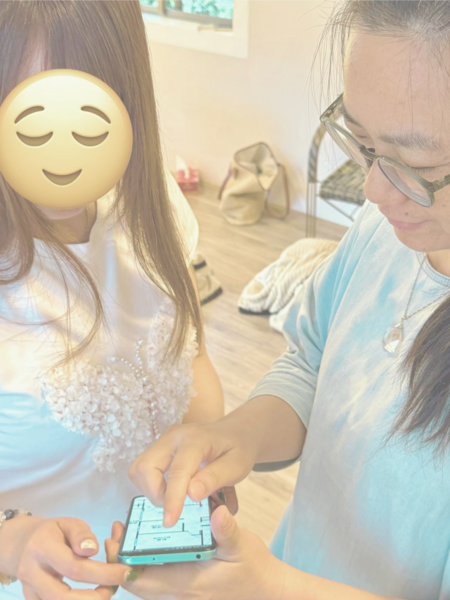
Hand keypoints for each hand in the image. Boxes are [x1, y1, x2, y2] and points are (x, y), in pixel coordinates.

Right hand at [0, 514, 138, 599]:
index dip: (103, 573)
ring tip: (104, 593)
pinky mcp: (31, 599)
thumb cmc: (53, 531)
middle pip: (64, 597)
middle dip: (95, 598)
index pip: (75, 567)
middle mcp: (32, 572)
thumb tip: (92, 550)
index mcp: (43, 547)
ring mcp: (29, 590)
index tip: (125, 572)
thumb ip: (81, 535)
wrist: (22, 544)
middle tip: (113, 589)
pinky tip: (90, 596)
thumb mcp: (67, 523)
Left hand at [105, 505, 284, 599]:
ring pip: (144, 585)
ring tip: (127, 535)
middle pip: (136, 584)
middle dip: (120, 561)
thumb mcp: (242, 545)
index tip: (116, 537)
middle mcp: (179, 593)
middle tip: (116, 531)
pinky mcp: (186, 591)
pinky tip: (148, 546)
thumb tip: (216, 512)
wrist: (266, 590)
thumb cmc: (252, 568)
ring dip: (131, 563)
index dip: (122, 562)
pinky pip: (155, 583)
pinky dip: (144, 567)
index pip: (142, 578)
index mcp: (186, 582)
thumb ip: (227, 531)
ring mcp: (182, 595)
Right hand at [128, 418, 258, 526]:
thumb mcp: (237, 466)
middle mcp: (174, 436)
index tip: (169, 522)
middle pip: (146, 467)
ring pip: (139, 469)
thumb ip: (214, 478)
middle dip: (155, 494)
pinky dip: (152, 485)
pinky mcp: (160, 448)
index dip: (172, 499)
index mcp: (196, 439)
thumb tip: (191, 496)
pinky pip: (144, 469)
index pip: (178, 471)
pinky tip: (172, 490)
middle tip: (176, 507)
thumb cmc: (239, 449)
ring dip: (152, 490)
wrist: (236, 432)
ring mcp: (164, 440)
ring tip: (175, 498)